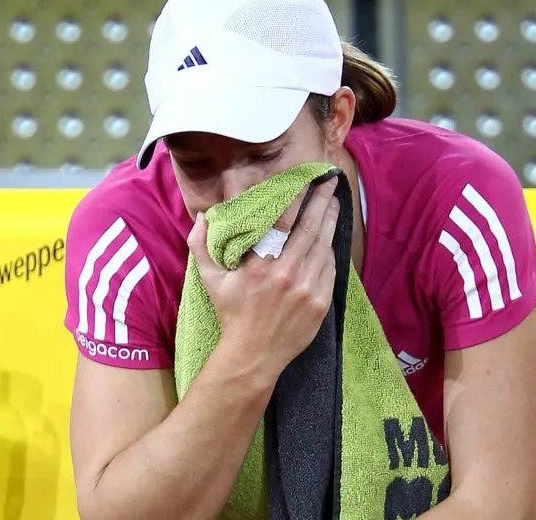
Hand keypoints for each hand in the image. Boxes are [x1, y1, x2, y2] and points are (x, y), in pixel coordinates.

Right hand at [188, 178, 340, 380]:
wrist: (254, 355)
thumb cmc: (232, 314)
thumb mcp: (210, 280)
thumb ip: (201, 247)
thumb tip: (202, 218)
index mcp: (260, 265)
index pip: (283, 221)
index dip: (296, 197)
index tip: (304, 180)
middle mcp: (286, 274)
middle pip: (309, 228)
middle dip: (321, 202)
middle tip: (329, 181)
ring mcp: (307, 289)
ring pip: (323, 246)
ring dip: (330, 222)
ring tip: (333, 203)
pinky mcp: (320, 302)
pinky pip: (329, 268)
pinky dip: (330, 251)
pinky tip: (330, 237)